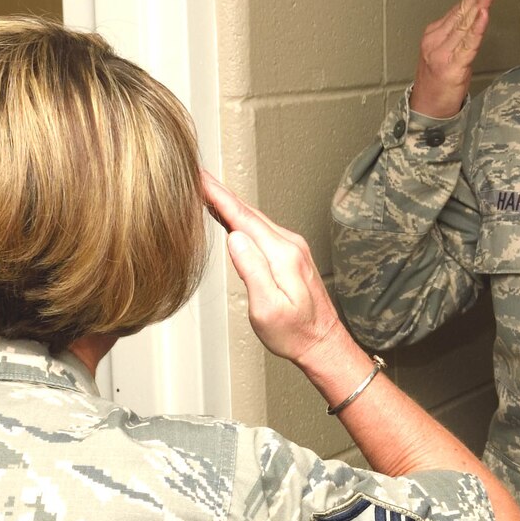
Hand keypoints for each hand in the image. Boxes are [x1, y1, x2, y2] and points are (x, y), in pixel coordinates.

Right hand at [200, 172, 349, 368]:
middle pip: (248, 212)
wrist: (323, 343)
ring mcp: (293, 248)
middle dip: (221, 193)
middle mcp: (290, 245)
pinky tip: (232, 217)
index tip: (199, 178)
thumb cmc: (295, 333)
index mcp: (282, 254)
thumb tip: (235, 239)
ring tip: (208, 191)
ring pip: (255, 219)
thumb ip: (252, 271)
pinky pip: (262, 229)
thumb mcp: (266, 308)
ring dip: (231, 204)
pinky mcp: (292, 255)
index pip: (243, 218)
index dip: (219, 197)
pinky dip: (243, 218)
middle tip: (196, 177)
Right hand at [410, 0, 495, 119]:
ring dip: (480, 4)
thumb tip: (474, 18)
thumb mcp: (445, 54)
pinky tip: (483, 15)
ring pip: (466, 24)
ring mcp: (442, 53)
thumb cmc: (437, 86)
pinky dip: (476, 28)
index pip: (458, 8)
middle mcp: (436, 41)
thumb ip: (458, 36)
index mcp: (433, 35)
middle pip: (462, 12)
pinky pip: (468, 44)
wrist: (425, 112)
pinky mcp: (451, 67)